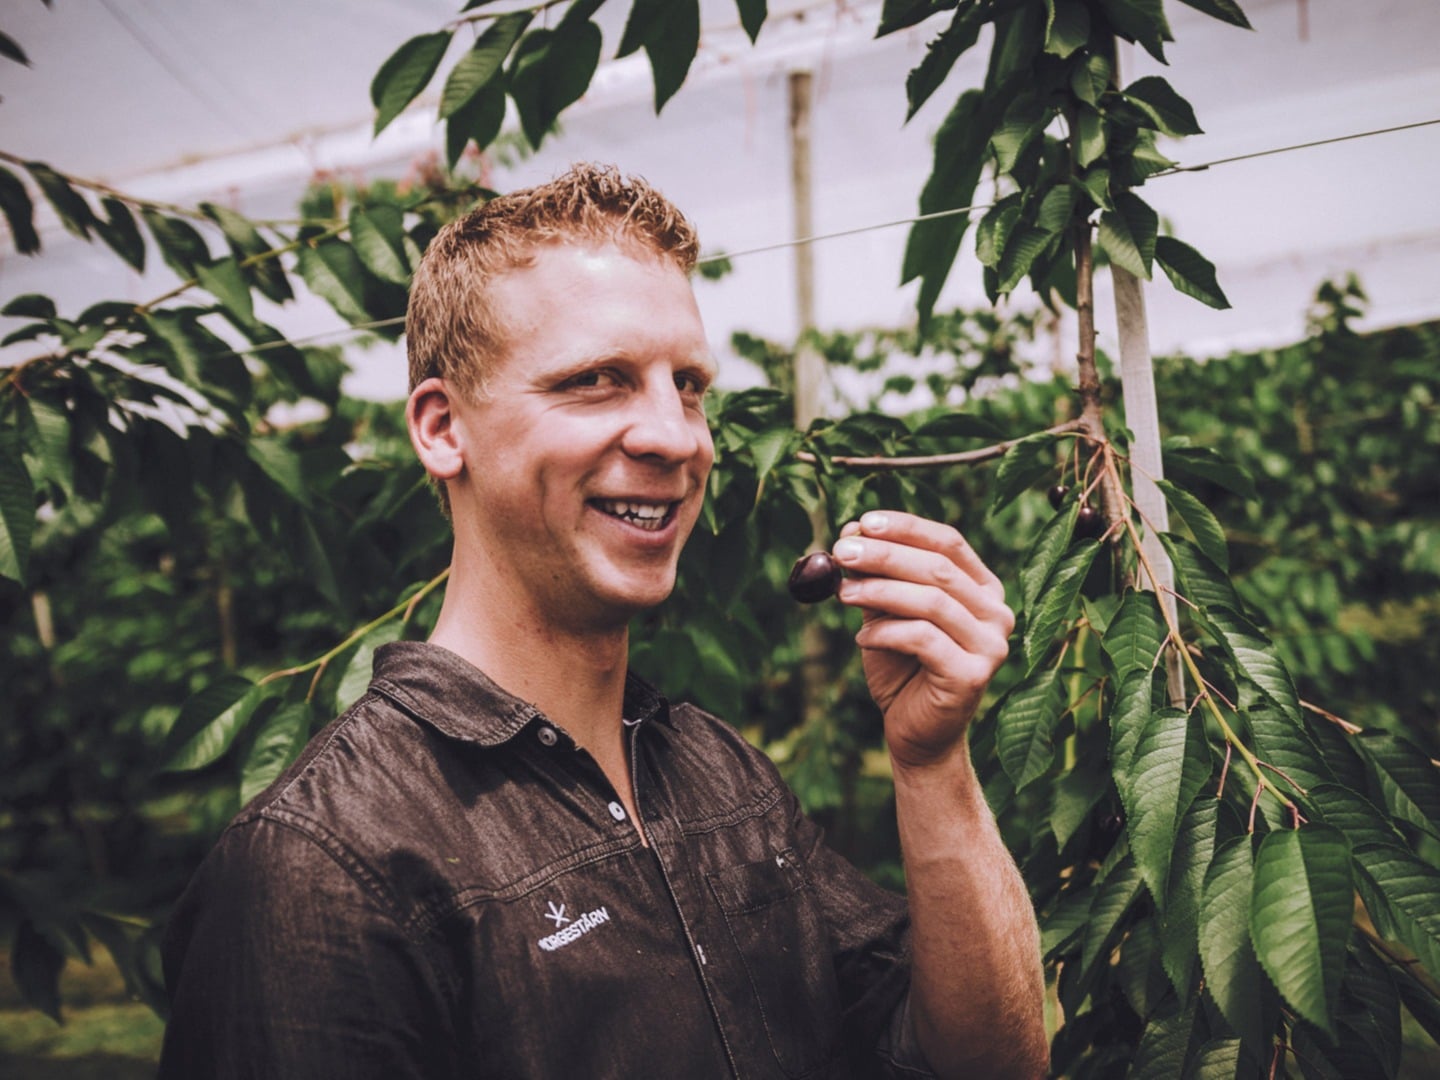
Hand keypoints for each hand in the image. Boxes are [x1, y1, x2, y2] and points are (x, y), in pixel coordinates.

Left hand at [831, 511, 1013, 770]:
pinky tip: (861, 637)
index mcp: (983, 589)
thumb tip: (850, 533)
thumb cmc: (902, 668)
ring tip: (843, 592)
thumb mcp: (885, 614)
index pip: (949, 542)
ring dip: (879, 591)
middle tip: (841, 551)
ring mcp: (991, 646)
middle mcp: (997, 613)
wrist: (915, 732)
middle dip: (885, 555)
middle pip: (939, 568)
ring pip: (931, 601)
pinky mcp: (973, 676)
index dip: (906, 527)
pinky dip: (885, 632)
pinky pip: (923, 639)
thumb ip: (875, 578)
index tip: (863, 521)